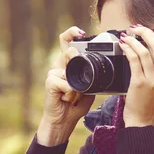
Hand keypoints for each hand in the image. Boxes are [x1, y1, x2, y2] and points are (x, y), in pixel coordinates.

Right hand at [38, 27, 95, 145]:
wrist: (64, 120)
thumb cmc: (76, 103)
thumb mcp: (90, 87)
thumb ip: (93, 76)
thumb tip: (103, 67)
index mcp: (69, 64)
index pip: (67, 41)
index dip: (72, 33)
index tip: (82, 32)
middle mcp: (60, 65)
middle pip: (67, 49)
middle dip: (76, 56)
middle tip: (79, 67)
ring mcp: (53, 73)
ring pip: (69, 68)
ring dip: (77, 85)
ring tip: (74, 95)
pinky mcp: (50, 82)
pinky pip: (65, 82)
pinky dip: (71, 92)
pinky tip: (67, 98)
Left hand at [119, 25, 153, 127]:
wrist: (142, 120)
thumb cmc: (150, 104)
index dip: (152, 36)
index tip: (143, 30)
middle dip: (144, 33)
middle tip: (134, 28)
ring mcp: (152, 79)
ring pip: (143, 51)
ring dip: (133, 41)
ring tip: (126, 37)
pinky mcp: (139, 82)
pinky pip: (134, 60)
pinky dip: (128, 50)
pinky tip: (123, 46)